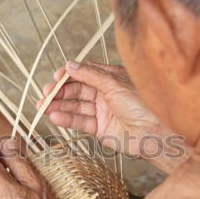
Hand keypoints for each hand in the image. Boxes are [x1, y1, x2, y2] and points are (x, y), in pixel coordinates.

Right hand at [41, 61, 188, 170]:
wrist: (156, 133)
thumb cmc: (143, 104)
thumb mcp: (114, 84)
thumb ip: (90, 75)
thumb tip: (70, 65)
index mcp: (110, 78)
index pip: (83, 73)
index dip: (68, 75)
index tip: (56, 77)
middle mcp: (105, 93)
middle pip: (76, 90)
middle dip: (59, 92)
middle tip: (45, 94)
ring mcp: (102, 111)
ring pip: (76, 107)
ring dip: (59, 106)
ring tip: (43, 107)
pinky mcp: (100, 129)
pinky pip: (80, 122)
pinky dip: (67, 119)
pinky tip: (55, 116)